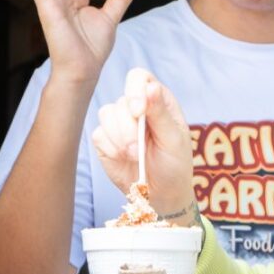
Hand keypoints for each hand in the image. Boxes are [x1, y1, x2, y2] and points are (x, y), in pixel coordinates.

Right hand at [91, 68, 194, 217]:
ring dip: (119, 138)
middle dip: (128, 127)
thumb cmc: (174, 164)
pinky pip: (99, 134)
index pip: (138, 78)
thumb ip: (160, 113)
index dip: (135, 91)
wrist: (161, 195)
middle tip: (139, 149)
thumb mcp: (174, 139)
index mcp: (157, 100)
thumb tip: (150, 87)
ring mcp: (118, 123)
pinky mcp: (105, 140)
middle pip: (121, 101)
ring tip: (135, 156)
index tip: (138, 111)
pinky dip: (111, 148)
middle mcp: (136, 107)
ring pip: (106, 115)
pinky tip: (123, 158)